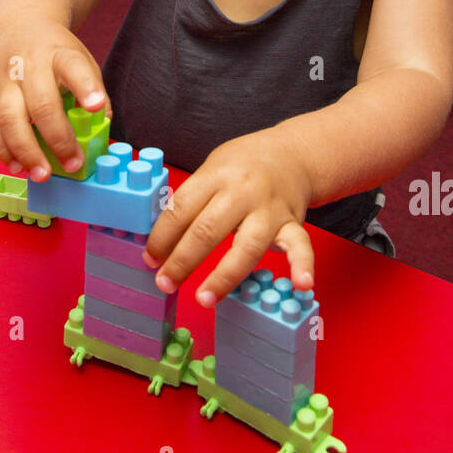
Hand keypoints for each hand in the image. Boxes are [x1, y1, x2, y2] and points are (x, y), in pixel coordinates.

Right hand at [0, 16, 111, 180]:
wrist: (17, 29)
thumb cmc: (55, 54)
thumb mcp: (81, 61)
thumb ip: (93, 93)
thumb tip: (100, 131)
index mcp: (58, 53)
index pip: (72, 66)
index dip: (85, 87)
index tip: (96, 107)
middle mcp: (28, 64)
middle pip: (40, 101)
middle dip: (57, 137)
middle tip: (73, 163)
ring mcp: (5, 80)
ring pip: (9, 117)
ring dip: (26, 150)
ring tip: (42, 173)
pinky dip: (2, 149)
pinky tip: (17, 166)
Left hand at [143, 126, 314, 306]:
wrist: (292, 153)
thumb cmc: (244, 165)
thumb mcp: (213, 169)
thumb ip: (193, 199)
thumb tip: (163, 238)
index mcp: (217, 176)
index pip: (182, 208)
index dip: (162, 237)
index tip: (150, 259)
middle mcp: (243, 192)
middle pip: (208, 229)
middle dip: (182, 261)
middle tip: (165, 283)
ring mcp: (270, 209)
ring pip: (247, 245)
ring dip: (224, 276)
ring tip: (204, 298)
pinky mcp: (293, 223)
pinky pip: (300, 246)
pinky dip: (302, 266)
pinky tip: (302, 285)